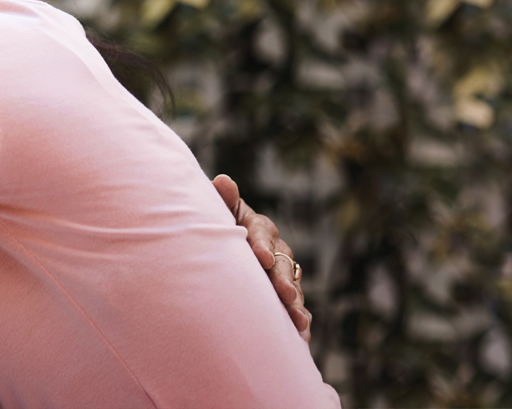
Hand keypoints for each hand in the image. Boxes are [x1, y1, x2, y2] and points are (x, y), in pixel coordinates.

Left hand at [213, 174, 311, 343]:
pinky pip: (296, 309)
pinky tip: (301, 340)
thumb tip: (222, 180)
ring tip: (297, 322)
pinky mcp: (285, 295)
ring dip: (296, 305)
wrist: (224, 250)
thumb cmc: (220, 228)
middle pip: (282, 264)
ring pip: (292, 288)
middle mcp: (276, 249)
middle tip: (285, 294)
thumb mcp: (221, 212)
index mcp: (259, 227)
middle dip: (283, 280)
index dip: (261, 245)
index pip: (261, 233)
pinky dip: (299, 324)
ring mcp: (283, 273)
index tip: (261, 258)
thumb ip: (224, 199)